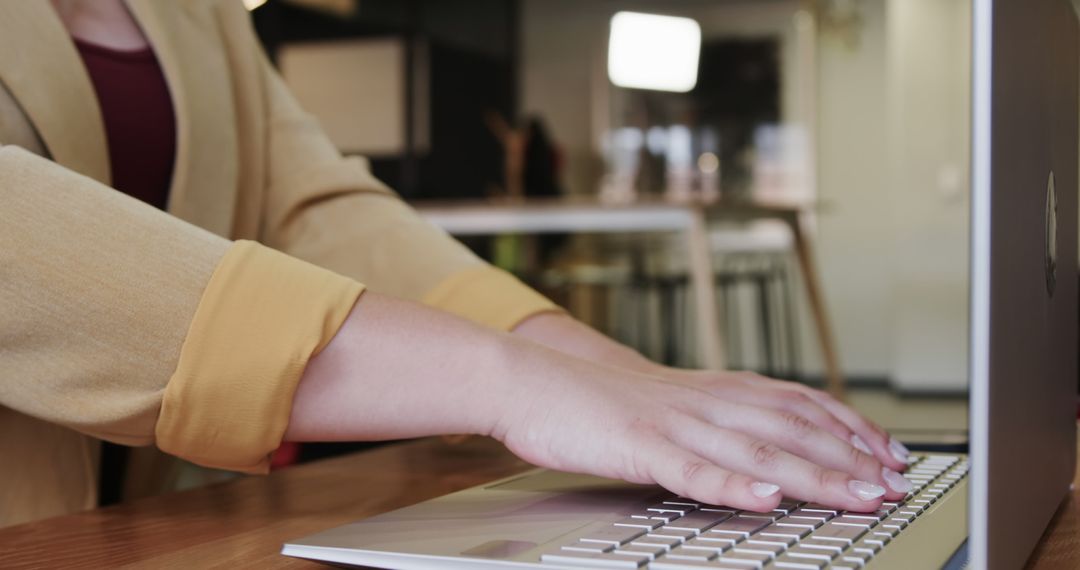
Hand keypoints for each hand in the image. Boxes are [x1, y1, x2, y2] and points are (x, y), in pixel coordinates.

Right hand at [486, 340, 913, 513]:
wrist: (532, 381)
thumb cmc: (597, 401)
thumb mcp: (670, 404)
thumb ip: (716, 421)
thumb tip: (763, 448)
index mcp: (712, 390)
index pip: (798, 403)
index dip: (850, 427)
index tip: (890, 451)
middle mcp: (703, 401)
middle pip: (791, 427)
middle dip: (850, 456)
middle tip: (895, 482)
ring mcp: (672, 422)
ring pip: (755, 449)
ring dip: (813, 474)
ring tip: (858, 494)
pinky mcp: (638, 444)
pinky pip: (691, 468)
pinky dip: (732, 486)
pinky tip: (766, 501)